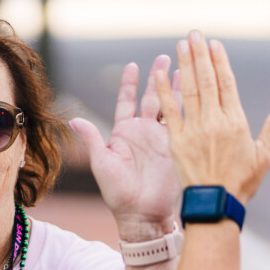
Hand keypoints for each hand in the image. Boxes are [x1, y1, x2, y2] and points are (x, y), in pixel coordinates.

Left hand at [70, 56, 179, 239]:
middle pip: (151, 98)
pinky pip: (182, 121)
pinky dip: (188, 105)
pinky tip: (195, 90)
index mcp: (123, 133)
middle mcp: (142, 132)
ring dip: (175, 87)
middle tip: (165, 56)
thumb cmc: (117, 192)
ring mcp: (160, 139)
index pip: (127, 101)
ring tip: (183, 66)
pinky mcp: (176, 146)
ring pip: (169, 106)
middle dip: (157, 77)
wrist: (141, 213)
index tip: (133, 65)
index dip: (130, 84)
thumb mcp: (102, 163)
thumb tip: (74, 120)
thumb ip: (92, 139)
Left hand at [156, 31, 269, 202]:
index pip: (227, 83)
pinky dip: (164, 91)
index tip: (214, 44)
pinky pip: (170, 111)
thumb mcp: (264, 157)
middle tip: (194, 33)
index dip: (220, 61)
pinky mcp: (177, 141)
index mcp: (236, 122)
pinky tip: (160, 73)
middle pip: (207, 80)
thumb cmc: (242, 184)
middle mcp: (215, 121)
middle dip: (200, 55)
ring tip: (180, 44)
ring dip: (184, 65)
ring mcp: (195, 130)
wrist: (216, 205)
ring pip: (190, 89)